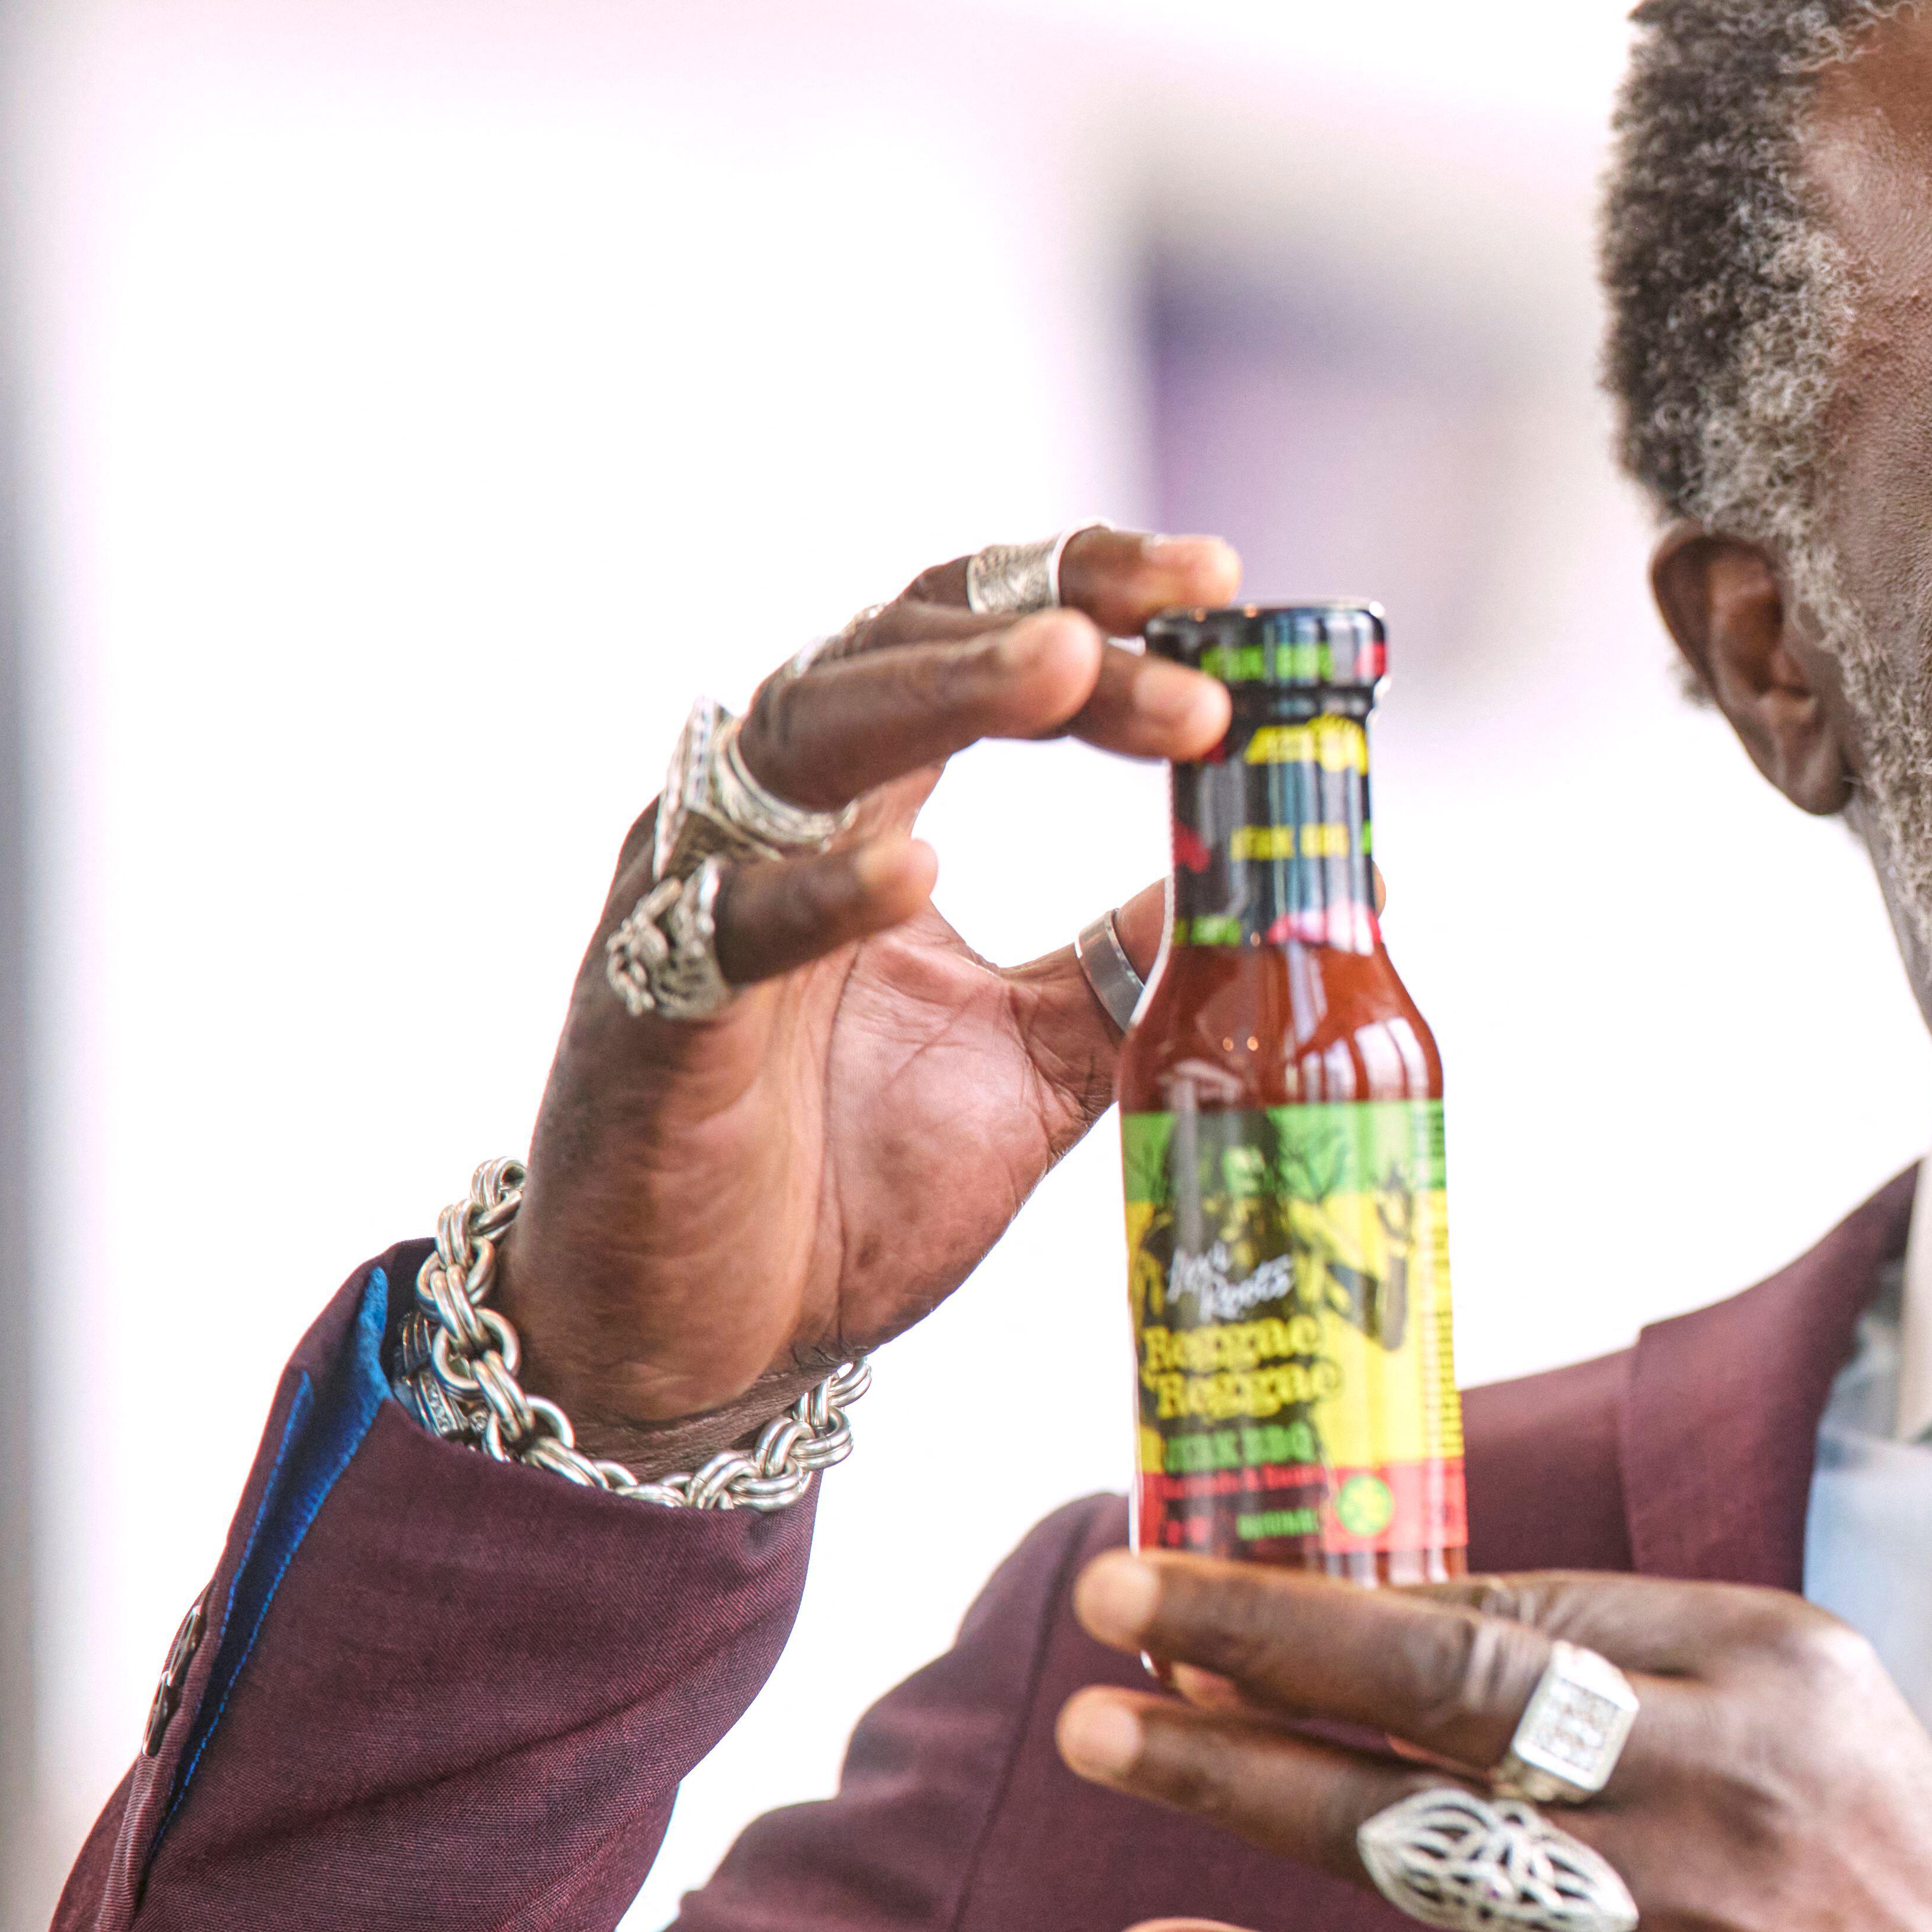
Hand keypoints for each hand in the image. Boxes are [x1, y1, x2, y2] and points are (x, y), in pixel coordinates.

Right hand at [492, 531, 1244, 1457]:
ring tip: (1069, 665)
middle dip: (1042, 623)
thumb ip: (1126, 969)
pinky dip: (823, 894)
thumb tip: (1276, 890)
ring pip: (806, 743)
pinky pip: (728, 930)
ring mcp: (699, 908)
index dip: (1087, 588)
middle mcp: (772, 825)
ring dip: (942, 694)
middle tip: (1184, 626)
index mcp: (869, 811)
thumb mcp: (1034, 1061)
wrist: (706, 1350)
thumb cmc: (845, 1185)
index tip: (1222, 581)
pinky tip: (918, 872)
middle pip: (893, 649)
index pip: (969, 637)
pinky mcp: (655, 1020)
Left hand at [1051, 1553, 1931, 1931]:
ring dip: (1232, 1786)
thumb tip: (1399, 1619)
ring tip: (1100, 1736)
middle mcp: (1700, 1785)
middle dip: (1264, 1640)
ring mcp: (1649, 1931)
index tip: (1224, 1570)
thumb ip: (1630, 1649)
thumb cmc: (1876, 1857)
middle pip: (1446, 1697)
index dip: (1354, 1597)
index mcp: (1754, 1670)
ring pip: (1397, 1842)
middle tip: (1114, 1605)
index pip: (1521, 1615)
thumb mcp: (1801, 1699)